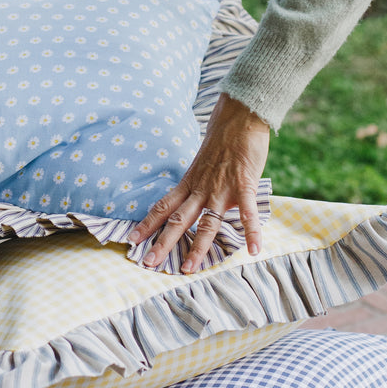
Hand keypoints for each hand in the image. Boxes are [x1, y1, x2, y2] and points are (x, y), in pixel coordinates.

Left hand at [131, 94, 270, 269]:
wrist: (238, 118)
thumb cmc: (222, 143)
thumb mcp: (201, 165)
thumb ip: (197, 185)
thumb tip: (192, 199)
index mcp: (189, 185)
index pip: (163, 207)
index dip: (147, 224)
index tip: (132, 239)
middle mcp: (200, 190)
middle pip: (177, 221)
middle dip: (163, 243)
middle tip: (148, 264)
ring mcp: (221, 189)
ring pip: (206, 223)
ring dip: (198, 248)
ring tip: (190, 269)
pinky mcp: (243, 185)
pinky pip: (247, 212)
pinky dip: (252, 232)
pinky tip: (254, 250)